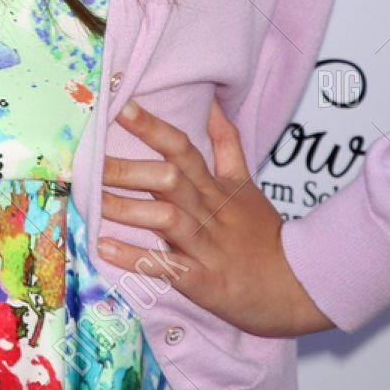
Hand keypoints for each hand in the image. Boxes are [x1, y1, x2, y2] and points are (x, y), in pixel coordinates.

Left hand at [98, 96, 334, 337]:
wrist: (300, 287)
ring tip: (90, 200)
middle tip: (89, 159)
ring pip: (167, 220)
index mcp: (217, 187)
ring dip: (127, 209)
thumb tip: (212, 101)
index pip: (183, 148)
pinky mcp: (204, 281)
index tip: (121, 106)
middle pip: (169, 180)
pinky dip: (134, 257)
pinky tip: (103, 247)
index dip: (153, 127)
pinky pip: (167, 267)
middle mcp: (210, 211)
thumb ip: (226, 144)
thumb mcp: (246, 184)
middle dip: (128, 169)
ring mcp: (207, 246)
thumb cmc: (264, 235)